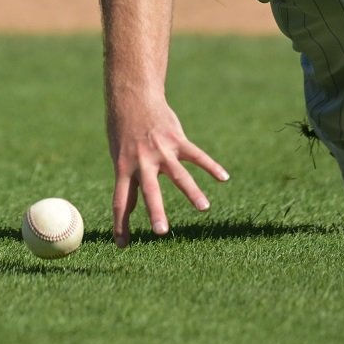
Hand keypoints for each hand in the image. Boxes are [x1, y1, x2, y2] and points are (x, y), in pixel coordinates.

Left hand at [110, 100, 228, 246]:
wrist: (132, 98)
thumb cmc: (124, 132)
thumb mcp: (119, 157)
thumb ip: (129, 183)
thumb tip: (128, 210)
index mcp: (123, 168)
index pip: (121, 201)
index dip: (121, 224)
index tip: (123, 246)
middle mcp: (141, 161)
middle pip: (149, 190)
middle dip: (156, 211)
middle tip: (161, 232)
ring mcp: (160, 150)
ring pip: (178, 174)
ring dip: (192, 192)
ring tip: (204, 208)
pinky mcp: (176, 139)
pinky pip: (196, 155)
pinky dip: (210, 166)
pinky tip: (224, 177)